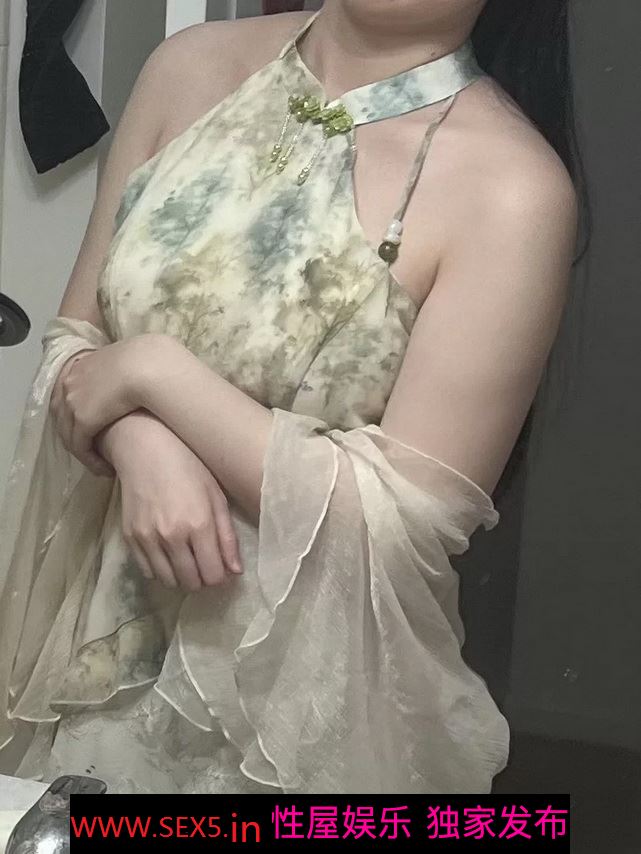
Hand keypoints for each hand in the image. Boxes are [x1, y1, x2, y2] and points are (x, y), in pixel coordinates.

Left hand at [50, 334, 175, 473]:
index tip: (87, 423)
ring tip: (98, 463)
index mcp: (81, 367)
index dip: (73, 409)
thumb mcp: (127, 362)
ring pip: (69, 434)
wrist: (147, 367)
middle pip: (61, 414)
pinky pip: (80, 446)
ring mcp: (73, 402)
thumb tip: (127, 377)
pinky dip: (91, 460)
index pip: (67, 391)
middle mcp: (71, 384)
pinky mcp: (83, 420)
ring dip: (83, 452)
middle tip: (89, 449)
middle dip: (72, 434)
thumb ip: (119, 371)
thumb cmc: (147, 363)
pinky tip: (104, 468)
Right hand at [100, 411, 242, 590]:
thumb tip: (235, 571)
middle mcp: (172, 537)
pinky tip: (169, 555)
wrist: (145, 449)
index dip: (221, 576)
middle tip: (206, 564)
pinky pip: (148, 572)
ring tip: (188, 561)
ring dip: (182, 577)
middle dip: (203, 579)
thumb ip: (227, 536)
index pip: (214, 575)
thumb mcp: (216, 496)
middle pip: (191, 583)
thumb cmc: (189, 467)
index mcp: (199, 525)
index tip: (222, 567)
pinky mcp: (130, 538)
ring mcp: (148, 539)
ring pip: (168, 582)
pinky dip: (161, 571)